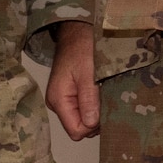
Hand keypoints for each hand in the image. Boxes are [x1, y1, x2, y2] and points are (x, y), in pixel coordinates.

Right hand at [46, 21, 100, 139]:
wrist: (77, 30)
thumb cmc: (82, 47)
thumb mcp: (88, 73)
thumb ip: (88, 99)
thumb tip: (91, 124)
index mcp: (58, 100)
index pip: (76, 131)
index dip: (92, 125)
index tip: (104, 109)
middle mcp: (57, 103)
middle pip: (79, 127)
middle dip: (95, 119)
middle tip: (105, 99)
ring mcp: (63, 99)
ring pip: (83, 119)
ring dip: (96, 111)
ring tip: (103, 92)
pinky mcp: (69, 95)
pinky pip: (83, 109)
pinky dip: (93, 105)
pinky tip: (99, 92)